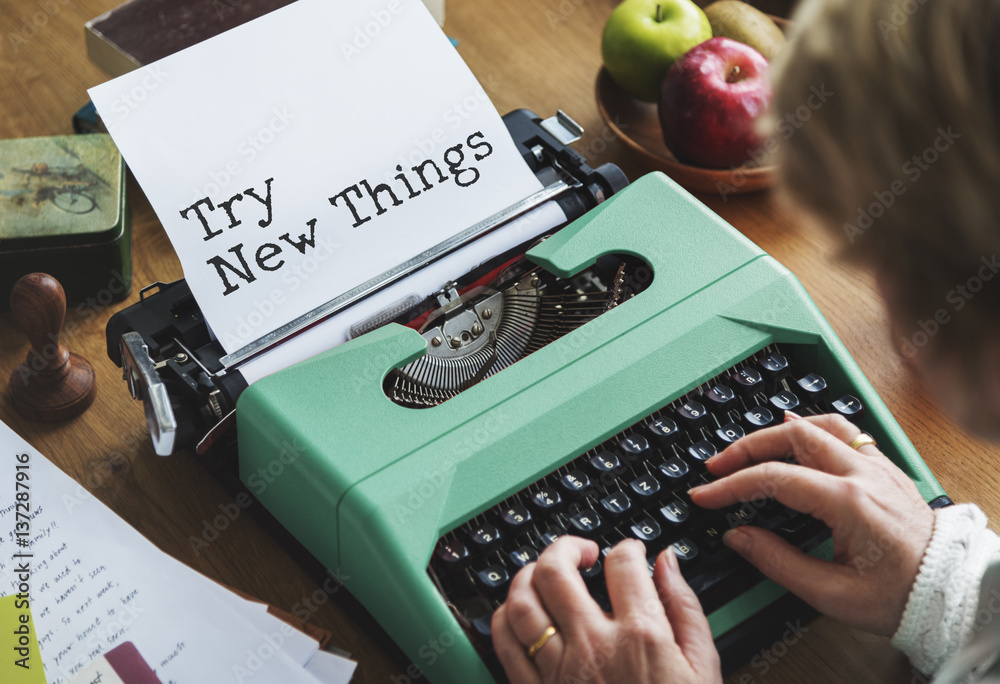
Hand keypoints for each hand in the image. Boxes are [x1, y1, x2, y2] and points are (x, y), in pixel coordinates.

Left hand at [491, 537, 721, 683]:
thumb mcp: (703, 669)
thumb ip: (684, 608)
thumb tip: (667, 564)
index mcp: (642, 637)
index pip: (622, 564)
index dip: (626, 547)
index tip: (628, 552)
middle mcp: (594, 647)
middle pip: (556, 570)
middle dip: (566, 546)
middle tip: (582, 551)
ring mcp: (559, 672)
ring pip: (522, 600)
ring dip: (529, 574)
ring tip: (546, 572)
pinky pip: (505, 643)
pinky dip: (506, 615)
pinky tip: (522, 611)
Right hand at [689, 414, 934, 635]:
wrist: (951, 593)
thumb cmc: (900, 597)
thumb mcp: (832, 593)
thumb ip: (778, 562)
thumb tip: (738, 536)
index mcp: (848, 502)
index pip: (774, 478)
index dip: (731, 485)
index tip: (705, 496)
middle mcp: (862, 474)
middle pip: (792, 435)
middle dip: (746, 447)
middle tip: (717, 467)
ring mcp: (876, 465)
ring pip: (818, 424)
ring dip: (776, 431)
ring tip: (749, 448)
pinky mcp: (884, 468)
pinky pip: (844, 431)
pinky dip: (812, 427)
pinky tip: (796, 433)